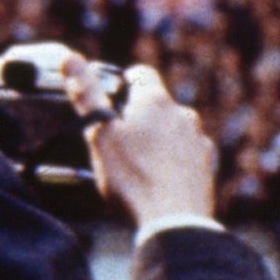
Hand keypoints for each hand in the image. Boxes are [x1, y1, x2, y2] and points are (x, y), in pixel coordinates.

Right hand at [86, 65, 213, 226]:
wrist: (174, 220)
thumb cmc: (131, 176)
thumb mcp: (99, 132)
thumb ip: (86, 94)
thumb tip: (72, 58)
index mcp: (157, 101)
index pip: (141, 74)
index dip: (122, 82)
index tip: (108, 101)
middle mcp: (185, 115)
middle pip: (157, 104)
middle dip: (137, 116)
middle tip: (116, 140)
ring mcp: (200, 141)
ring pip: (172, 130)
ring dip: (156, 139)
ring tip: (136, 165)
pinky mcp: (208, 165)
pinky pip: (186, 154)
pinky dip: (172, 160)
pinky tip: (157, 179)